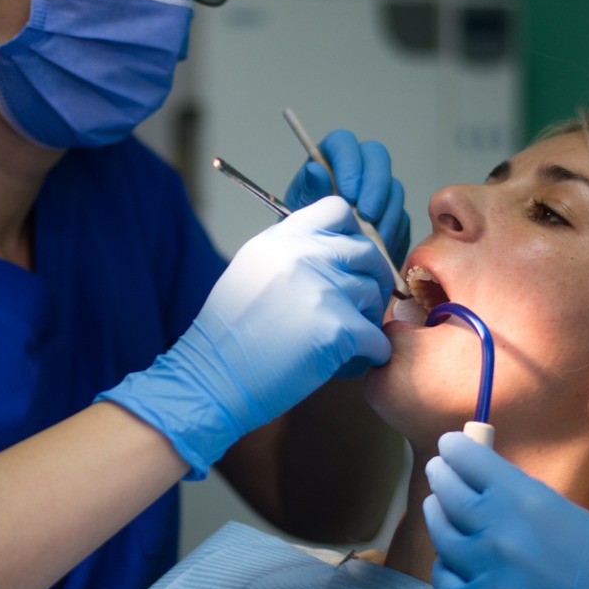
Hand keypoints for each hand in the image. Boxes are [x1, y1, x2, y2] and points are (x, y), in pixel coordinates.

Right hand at [98, 197, 393, 478]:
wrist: (211, 379)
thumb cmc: (229, 336)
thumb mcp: (252, 270)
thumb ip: (291, 253)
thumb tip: (333, 249)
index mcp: (281, 238)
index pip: (338, 209)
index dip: (352, 235)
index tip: (349, 261)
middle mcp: (303, 254)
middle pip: (366, 252)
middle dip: (370, 281)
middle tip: (359, 307)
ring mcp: (323, 289)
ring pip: (374, 296)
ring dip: (366, 321)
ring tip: (343, 343)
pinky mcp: (337, 328)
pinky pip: (377, 338)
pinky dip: (369, 354)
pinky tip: (347, 363)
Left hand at [285, 129, 409, 268]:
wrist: (316, 261)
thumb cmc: (303, 232)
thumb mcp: (297, 213)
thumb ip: (308, 191)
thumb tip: (316, 170)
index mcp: (328, 161)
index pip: (343, 142)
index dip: (349, 163)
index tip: (348, 193)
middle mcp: (356, 169)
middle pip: (377, 156)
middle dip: (376, 186)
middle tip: (367, 216)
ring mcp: (378, 190)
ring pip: (393, 188)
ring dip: (386, 213)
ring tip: (372, 239)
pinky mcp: (391, 215)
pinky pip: (401, 218)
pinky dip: (393, 233)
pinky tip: (380, 249)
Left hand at [423, 432, 588, 588]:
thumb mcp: (568, 513)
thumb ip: (523, 499)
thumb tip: (489, 486)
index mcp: (526, 500)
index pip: (470, 460)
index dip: (455, 450)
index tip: (449, 445)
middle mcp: (500, 532)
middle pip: (448, 492)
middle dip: (441, 475)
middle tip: (439, 470)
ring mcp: (488, 572)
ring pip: (442, 534)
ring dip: (438, 515)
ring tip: (437, 506)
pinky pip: (445, 580)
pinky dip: (445, 566)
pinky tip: (450, 559)